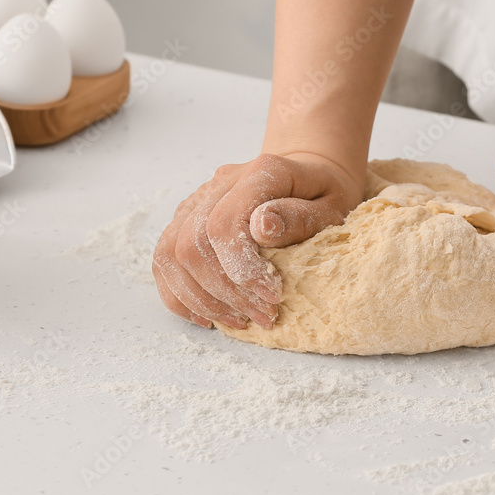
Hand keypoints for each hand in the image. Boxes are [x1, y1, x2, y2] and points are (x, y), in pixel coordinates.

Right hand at [153, 152, 363, 328]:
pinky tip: (208, 316)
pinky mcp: (185, 220)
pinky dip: (180, 296)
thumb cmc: (322, 198)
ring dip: (202, 299)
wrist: (305, 181)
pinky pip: (163, 261)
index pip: (224, 224)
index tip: (273, 296)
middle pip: (192, 243)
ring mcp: (197, 201)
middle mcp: (219, 183)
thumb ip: (300, 216)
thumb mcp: (332, 206)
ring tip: (240, 320)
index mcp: (258, 173)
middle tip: (263, 316)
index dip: (241, 269)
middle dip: (225, 292)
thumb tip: (262, 227)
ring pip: (170, 254)